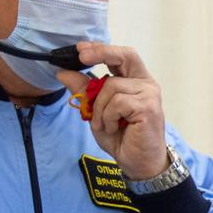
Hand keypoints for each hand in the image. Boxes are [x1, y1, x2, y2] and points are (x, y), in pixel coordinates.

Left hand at [57, 43, 168, 179]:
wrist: (138, 164)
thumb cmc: (122, 138)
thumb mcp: (96, 112)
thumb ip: (84, 91)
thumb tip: (62, 72)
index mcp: (136, 82)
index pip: (121, 56)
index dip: (101, 49)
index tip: (80, 48)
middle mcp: (146, 84)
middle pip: (125, 56)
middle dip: (101, 53)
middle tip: (81, 56)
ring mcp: (149, 94)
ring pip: (111, 86)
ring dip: (99, 108)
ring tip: (105, 125)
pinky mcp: (148, 107)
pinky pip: (117, 102)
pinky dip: (107, 117)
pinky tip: (114, 128)